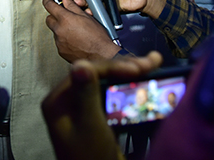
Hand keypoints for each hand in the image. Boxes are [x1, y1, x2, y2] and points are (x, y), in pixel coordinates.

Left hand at [42, 54, 162, 159]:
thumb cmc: (91, 158)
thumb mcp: (90, 126)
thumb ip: (85, 95)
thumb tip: (79, 64)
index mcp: (59, 101)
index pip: (85, 71)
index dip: (112, 66)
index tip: (138, 68)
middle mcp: (68, 100)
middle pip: (98, 74)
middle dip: (126, 67)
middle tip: (152, 63)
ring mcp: (82, 107)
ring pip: (107, 81)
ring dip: (130, 72)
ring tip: (154, 64)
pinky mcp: (97, 115)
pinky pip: (112, 93)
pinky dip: (130, 86)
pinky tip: (145, 77)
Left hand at [43, 0, 120, 61]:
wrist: (101, 55)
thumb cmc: (97, 37)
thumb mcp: (86, 16)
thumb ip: (72, 6)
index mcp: (65, 19)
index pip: (49, 6)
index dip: (48, 1)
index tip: (47, 0)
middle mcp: (59, 30)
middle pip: (49, 19)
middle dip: (54, 16)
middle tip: (63, 17)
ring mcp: (59, 42)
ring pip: (55, 31)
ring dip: (61, 29)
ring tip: (74, 31)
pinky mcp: (61, 51)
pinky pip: (59, 42)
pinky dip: (64, 40)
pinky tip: (74, 40)